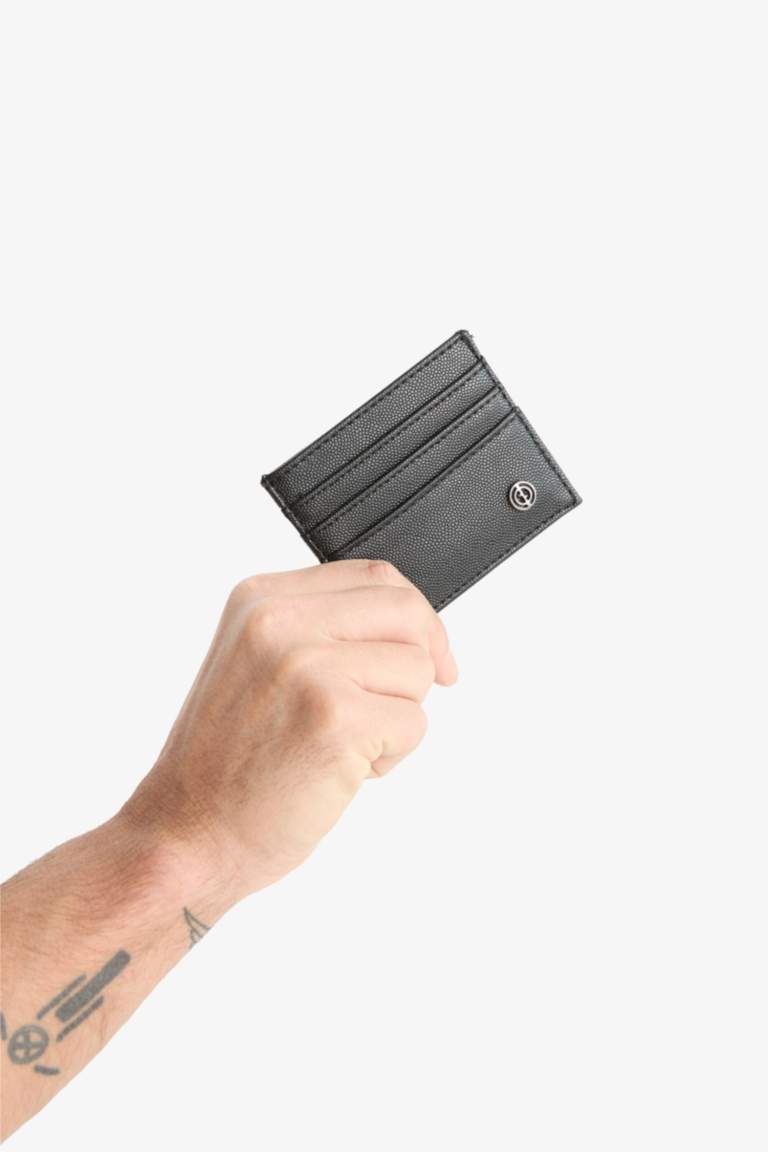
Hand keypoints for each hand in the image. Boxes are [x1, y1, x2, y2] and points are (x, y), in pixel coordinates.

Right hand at [120, 560, 457, 904]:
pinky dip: (390, 757)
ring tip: (340, 746)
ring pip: (417, 670)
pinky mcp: (335, 717)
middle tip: (394, 708)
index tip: (431, 654)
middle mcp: (279, 621)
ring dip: (396, 718)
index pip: (373, 577)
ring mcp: (306, 666)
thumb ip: (319, 630)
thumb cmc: (227, 764)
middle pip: (406, 612)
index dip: (416, 618)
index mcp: (260, 599)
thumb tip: (412, 625)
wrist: (186, 833)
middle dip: (420, 663)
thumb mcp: (256, 664)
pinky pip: (414, 724)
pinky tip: (340, 772)